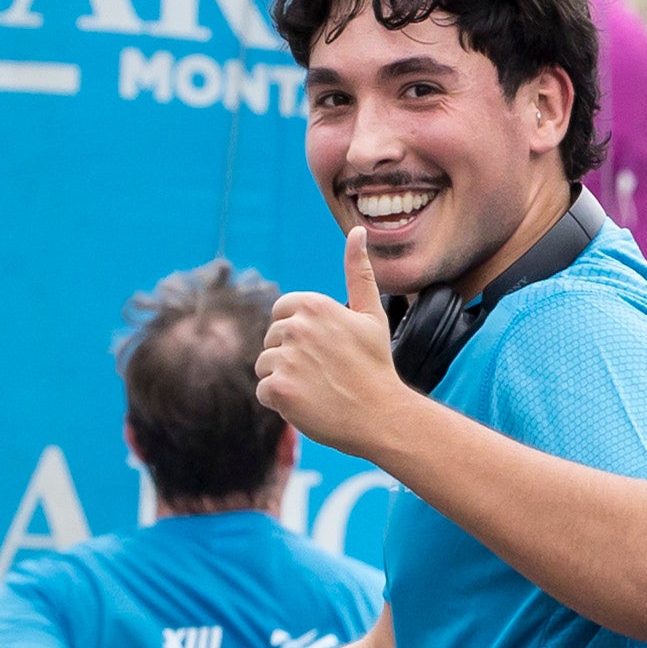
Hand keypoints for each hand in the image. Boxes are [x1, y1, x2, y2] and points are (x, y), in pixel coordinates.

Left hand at [253, 222, 410, 454]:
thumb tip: (357, 231)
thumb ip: (358, 272)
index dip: (298, 335)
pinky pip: (263, 392)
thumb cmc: (376, 365)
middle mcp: (296, 327)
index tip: (323, 351)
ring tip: (317, 389)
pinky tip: (309, 404)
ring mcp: (286, 358)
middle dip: (289, 358)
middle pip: (270, 341)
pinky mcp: (278, 388)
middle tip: (324, 374)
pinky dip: (281, 402)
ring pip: (265, 367)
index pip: (280, 314)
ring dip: (285, 380)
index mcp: (313, 305)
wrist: (383, 416)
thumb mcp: (372, 314)